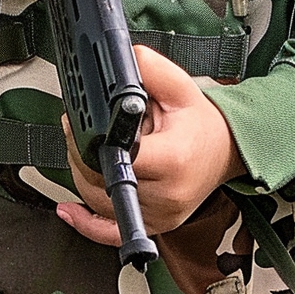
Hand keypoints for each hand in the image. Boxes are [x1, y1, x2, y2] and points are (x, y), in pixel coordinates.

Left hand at [57, 44, 245, 244]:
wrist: (225, 150)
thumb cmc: (202, 123)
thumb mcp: (178, 85)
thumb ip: (146, 68)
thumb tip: (118, 61)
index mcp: (172, 159)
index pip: (119, 156)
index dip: (93, 139)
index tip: (83, 122)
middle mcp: (166, 194)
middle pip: (103, 181)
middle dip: (80, 151)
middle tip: (74, 125)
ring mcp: (159, 215)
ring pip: (99, 203)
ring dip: (80, 175)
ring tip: (80, 147)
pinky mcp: (154, 225)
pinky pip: (110, 233)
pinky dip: (86, 223)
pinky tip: (69, 211)